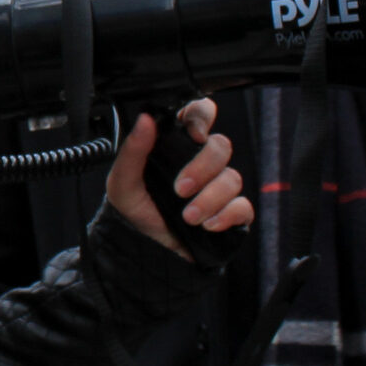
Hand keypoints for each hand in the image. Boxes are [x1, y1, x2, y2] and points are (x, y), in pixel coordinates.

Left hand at [106, 98, 252, 260]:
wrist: (146, 251)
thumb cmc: (135, 212)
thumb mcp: (123, 182)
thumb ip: (132, 150)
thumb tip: (145, 119)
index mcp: (176, 146)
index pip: (200, 114)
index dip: (203, 116)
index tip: (193, 135)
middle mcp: (200, 162)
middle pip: (221, 146)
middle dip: (202, 168)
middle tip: (179, 189)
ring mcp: (217, 187)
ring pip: (232, 178)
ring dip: (209, 199)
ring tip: (188, 217)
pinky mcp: (230, 212)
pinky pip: (242, 206)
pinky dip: (227, 215)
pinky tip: (207, 225)